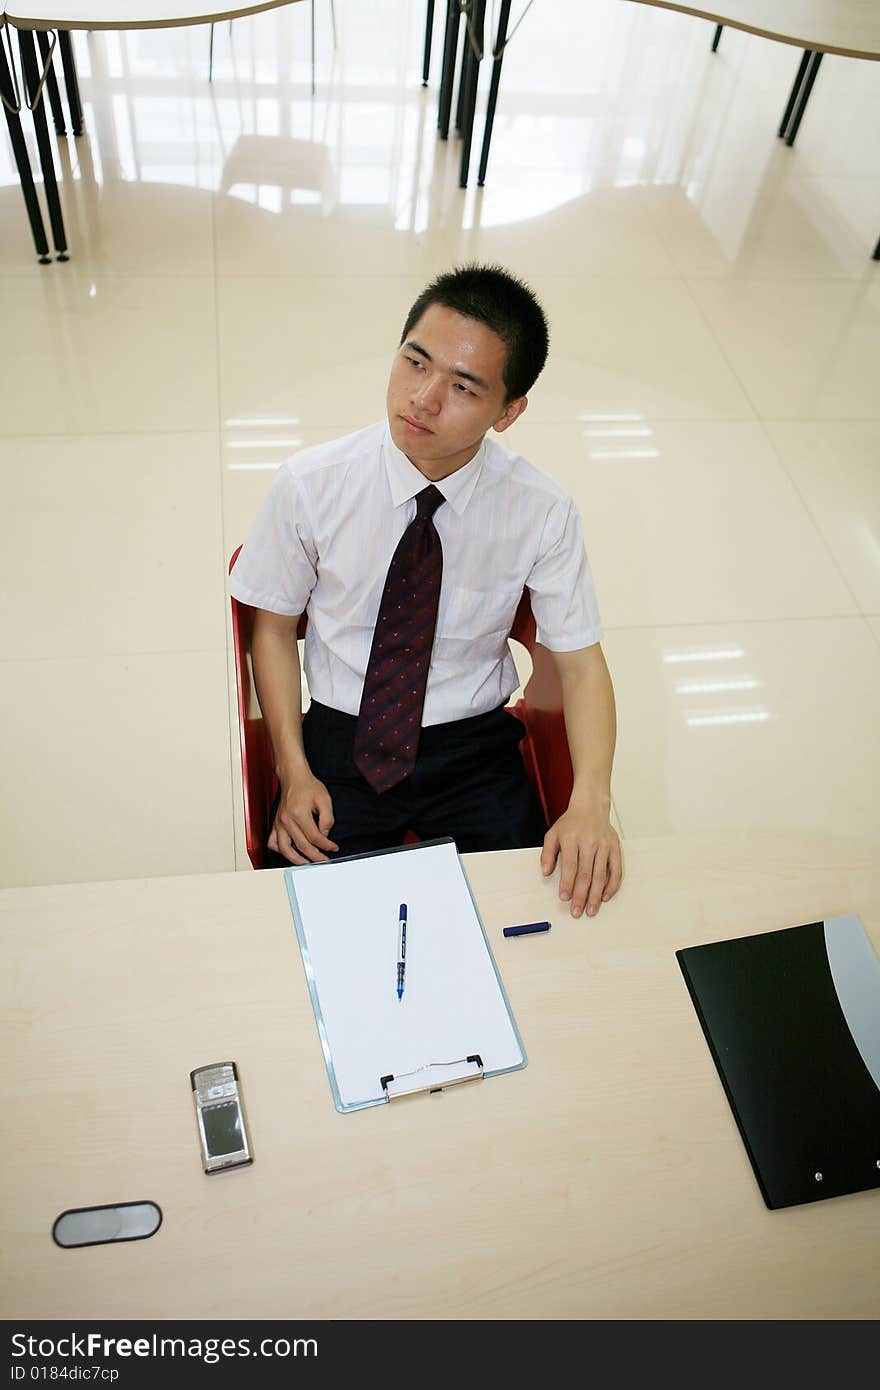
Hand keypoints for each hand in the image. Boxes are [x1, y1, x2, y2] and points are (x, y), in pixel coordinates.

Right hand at [268, 771, 338, 864]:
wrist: (294, 777)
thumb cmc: (307, 786)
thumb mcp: (324, 799)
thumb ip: (327, 819)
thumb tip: (325, 835)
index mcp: (299, 813)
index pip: (315, 837)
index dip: (326, 845)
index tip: (333, 848)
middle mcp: (287, 820)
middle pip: (301, 846)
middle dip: (315, 856)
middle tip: (324, 860)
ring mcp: (279, 823)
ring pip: (284, 849)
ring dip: (296, 859)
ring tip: (306, 863)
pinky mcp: (275, 824)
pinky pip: (273, 842)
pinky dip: (280, 850)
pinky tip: (290, 852)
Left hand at [540, 797, 622, 918]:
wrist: (591, 807)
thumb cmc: (571, 823)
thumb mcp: (553, 834)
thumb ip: (547, 853)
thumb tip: (545, 872)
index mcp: (572, 839)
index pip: (570, 865)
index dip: (567, 883)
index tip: (564, 898)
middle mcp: (589, 842)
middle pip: (586, 874)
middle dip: (581, 895)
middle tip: (577, 911)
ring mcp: (604, 846)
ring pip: (601, 875)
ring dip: (596, 895)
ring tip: (591, 910)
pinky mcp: (615, 848)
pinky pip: (616, 870)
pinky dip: (612, 885)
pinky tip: (605, 896)